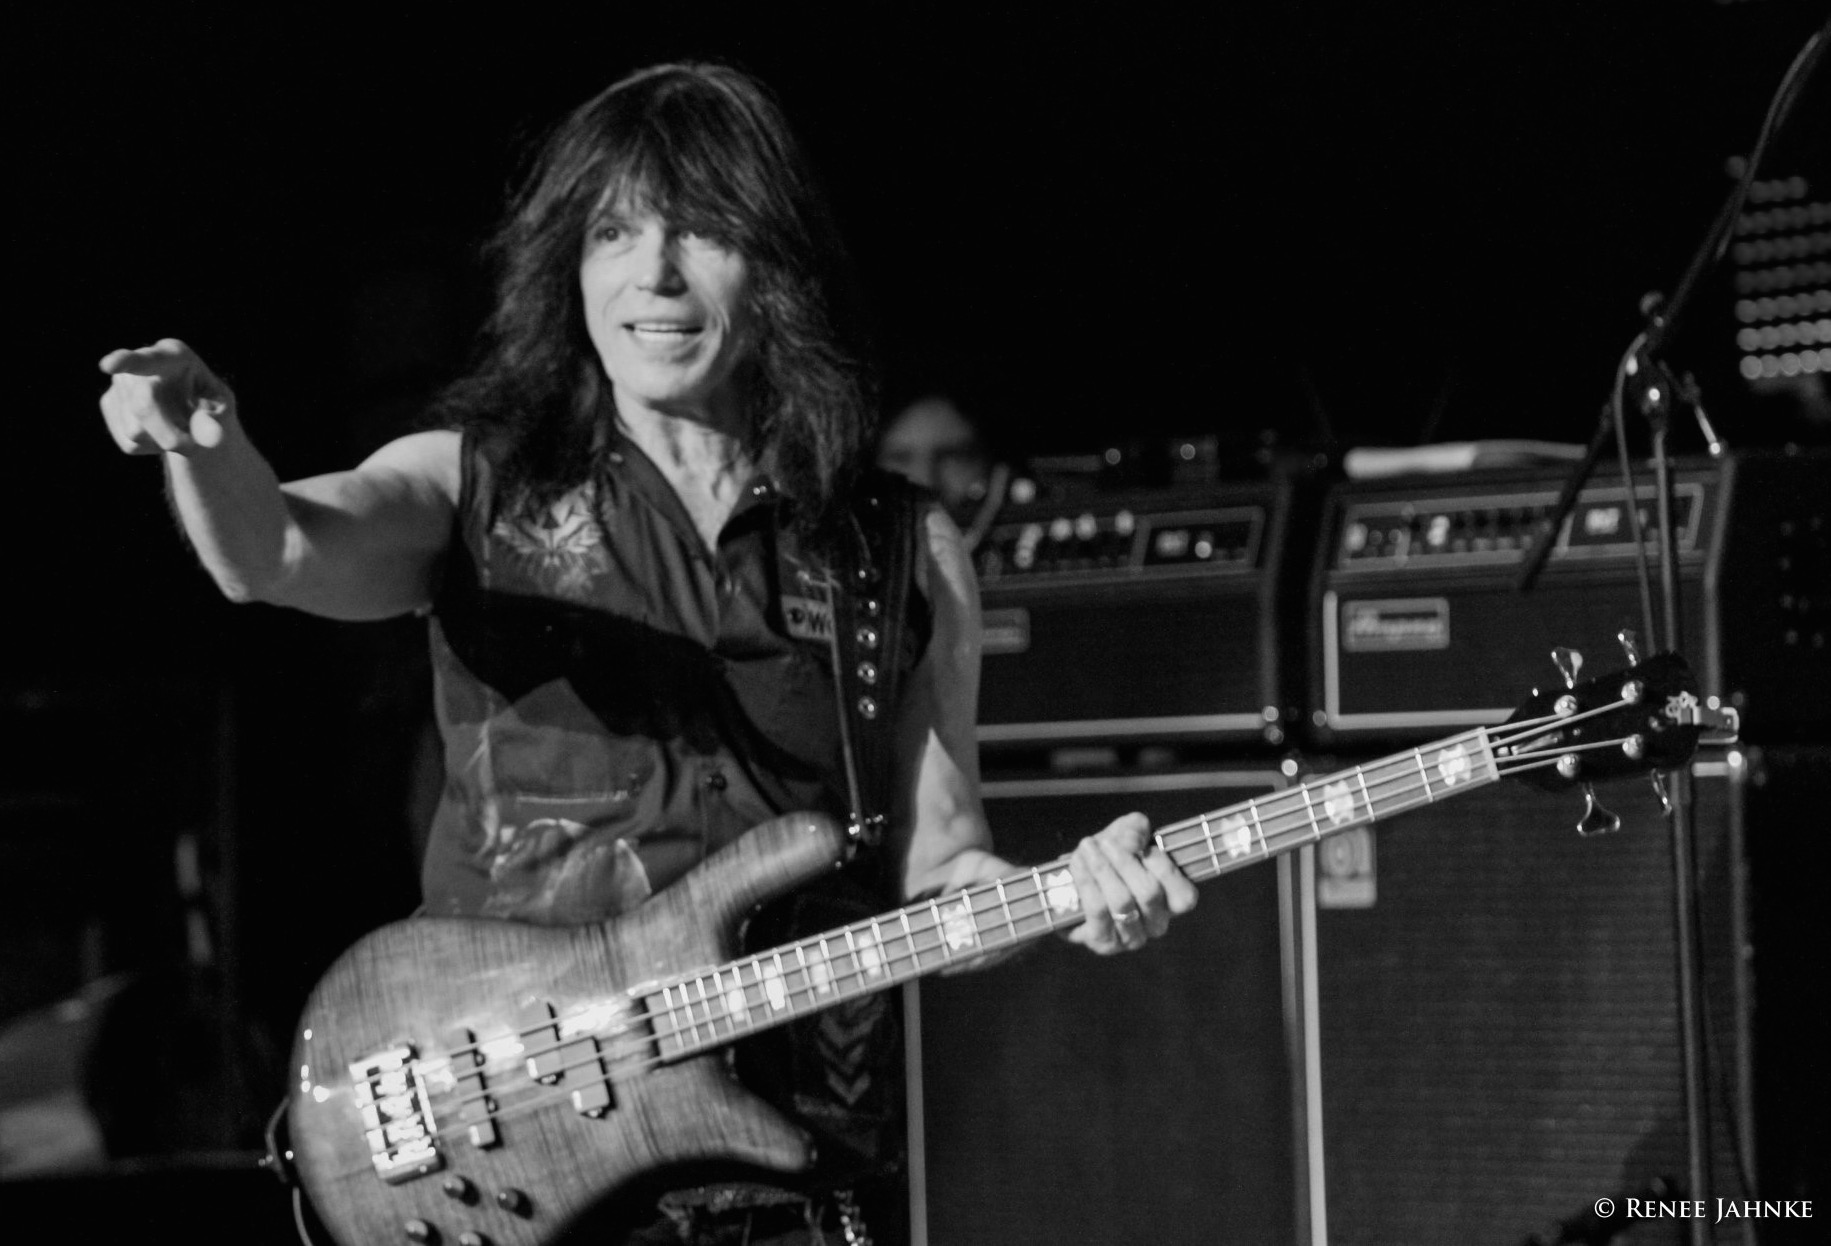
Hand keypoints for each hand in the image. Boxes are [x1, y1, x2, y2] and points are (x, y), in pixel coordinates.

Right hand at [99, 338, 235, 455]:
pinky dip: (151, 446)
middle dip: (168, 434)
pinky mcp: (109, 405)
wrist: (189, 409)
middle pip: (143, 406)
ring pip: (136, 430)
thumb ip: (219, 418)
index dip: (125, 362)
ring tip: (178, 425)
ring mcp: (119, 384)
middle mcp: (139, 364)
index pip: (147, 360)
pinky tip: (160, 430)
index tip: (108, 365)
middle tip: (193, 449)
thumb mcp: (223, 408)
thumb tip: (208, 433)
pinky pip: (130, 442)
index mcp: (173, 355)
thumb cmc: (208, 401)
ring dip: (164, 440)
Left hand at [1062, 812, 1197, 955]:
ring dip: (1103, 869)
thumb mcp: (1126, 835)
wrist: (1073, 882)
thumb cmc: (1108, 858)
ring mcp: (1131, 938)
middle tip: (1105, 841)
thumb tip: (1133, 836)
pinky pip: (1097, 910)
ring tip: (1088, 847)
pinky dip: (1087, 882)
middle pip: (1149, 893)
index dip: (1164, 868)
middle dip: (1125, 861)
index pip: (1185, 897)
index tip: (1143, 846)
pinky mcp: (1104, 942)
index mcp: (1173, 903)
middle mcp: (1157, 925)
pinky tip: (1078, 864)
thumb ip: (1135, 829)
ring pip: (1122, 902)